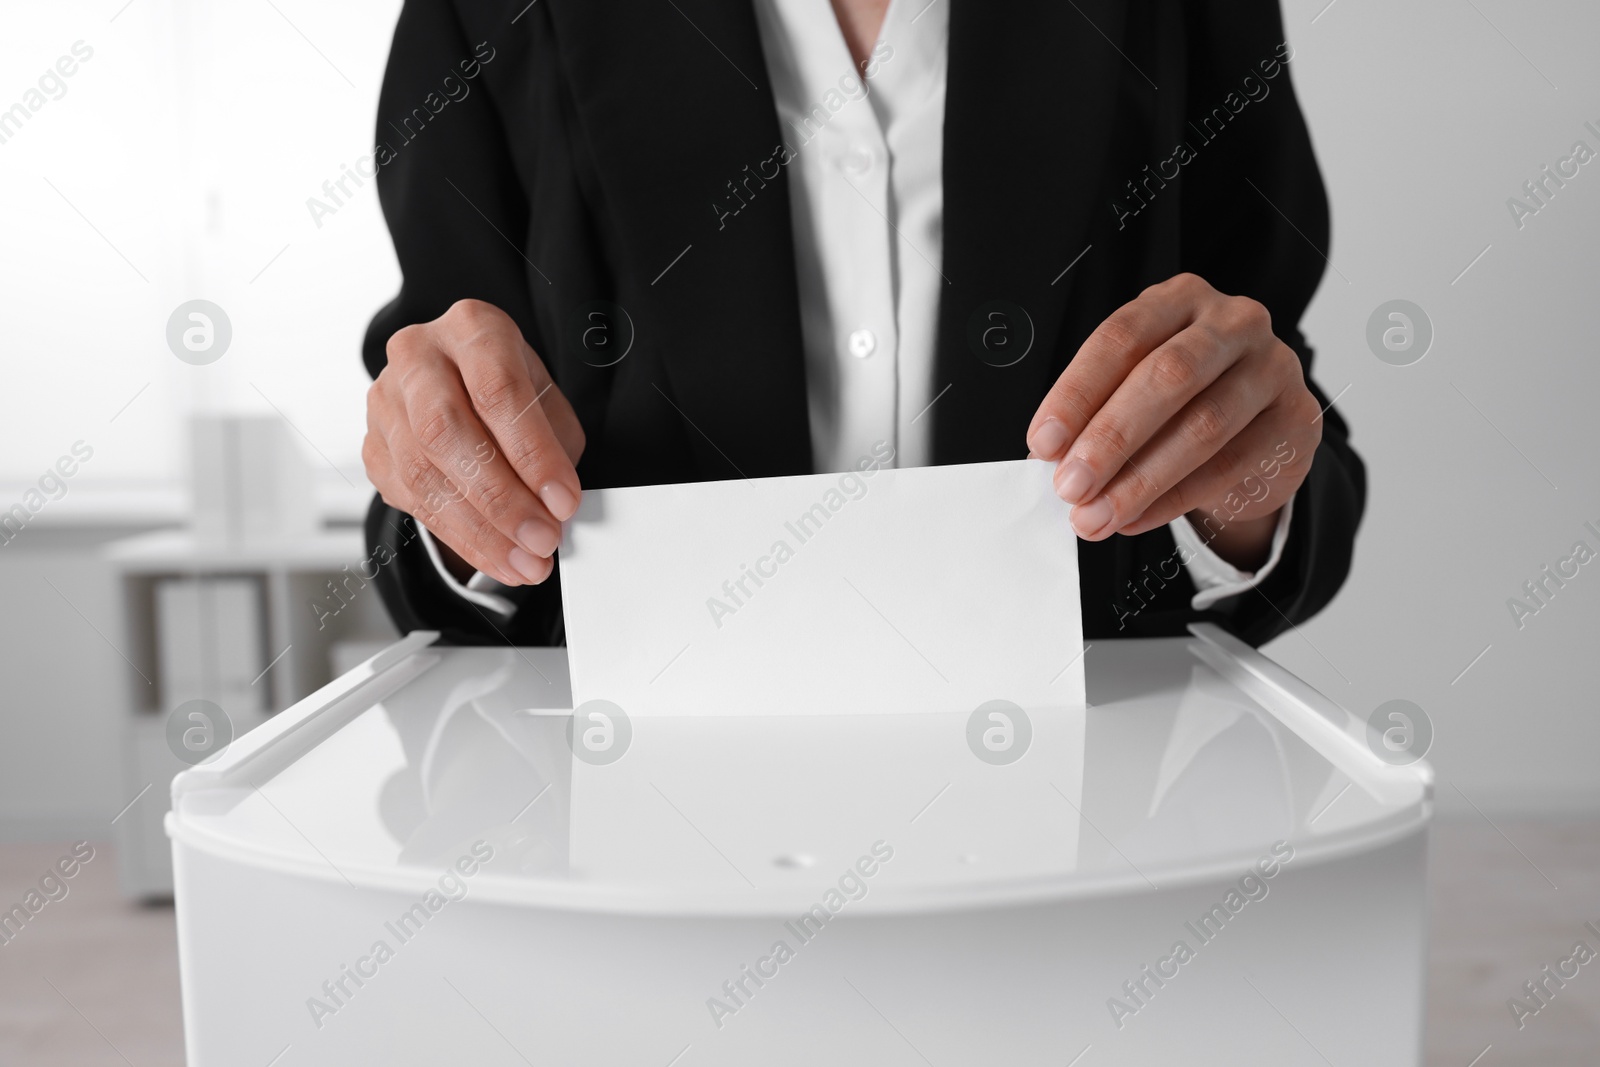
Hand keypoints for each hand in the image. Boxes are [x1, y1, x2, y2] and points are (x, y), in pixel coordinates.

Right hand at [363, 299, 584, 585]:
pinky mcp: (373, 447)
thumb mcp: (546, 400)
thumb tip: (555, 507)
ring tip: (526, 561)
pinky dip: (462, 538)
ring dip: (481, 530)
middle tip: (542, 538)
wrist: (459, 383)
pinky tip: (497, 558)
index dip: (532, 452)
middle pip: (447, 431)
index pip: (496, 389)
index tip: (563, 499)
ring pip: (424, 473)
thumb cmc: (509, 389)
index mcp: (471, 328)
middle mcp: (418, 357)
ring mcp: (386, 402)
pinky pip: (413, 502)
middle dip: (501, 498)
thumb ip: (553, 446)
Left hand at [1025, 273, 1320, 569]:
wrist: (1259, 433)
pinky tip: (1136, 519)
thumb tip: (1049, 459)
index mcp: (1178, 300)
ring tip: (1096, 515)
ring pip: (1204, 425)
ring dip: (1140, 480)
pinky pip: (1232, 464)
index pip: (1120, 338)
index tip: (1042, 444)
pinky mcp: (1297, 417)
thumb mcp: (1136, 389)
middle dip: (1111, 437)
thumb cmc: (1183, 403)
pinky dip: (1174, 499)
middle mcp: (1232, 321)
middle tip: (1070, 486)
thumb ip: (1096, 413)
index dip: (1077, 393)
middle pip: (1167, 375)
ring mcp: (1273, 366)